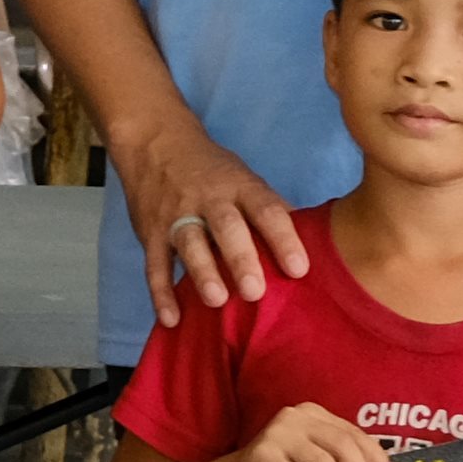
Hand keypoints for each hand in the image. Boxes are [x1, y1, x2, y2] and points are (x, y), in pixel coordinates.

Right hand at [110, 115, 305, 319]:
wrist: (154, 143)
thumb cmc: (212, 170)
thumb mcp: (244, 178)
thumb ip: (270, 209)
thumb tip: (313, 239)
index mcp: (239, 187)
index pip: (266, 210)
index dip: (283, 238)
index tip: (299, 269)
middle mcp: (208, 200)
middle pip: (226, 227)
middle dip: (240, 258)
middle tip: (255, 291)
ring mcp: (176, 215)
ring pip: (188, 243)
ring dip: (201, 272)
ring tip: (216, 300)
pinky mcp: (150, 232)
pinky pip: (154, 264)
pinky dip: (160, 292)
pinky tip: (171, 318)